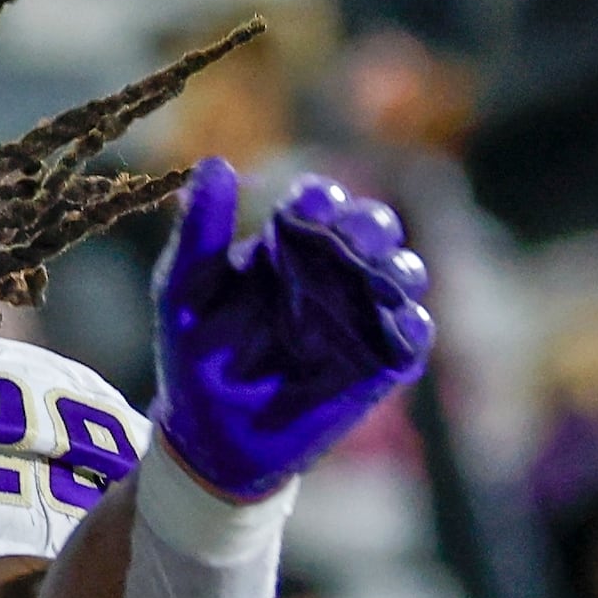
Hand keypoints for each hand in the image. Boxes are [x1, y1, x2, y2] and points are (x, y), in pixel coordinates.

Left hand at [148, 160, 433, 500]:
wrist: (210, 434)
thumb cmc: (192, 353)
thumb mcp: (183, 290)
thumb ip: (200, 231)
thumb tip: (215, 163)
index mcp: (287, 242)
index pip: (318, 202)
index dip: (320, 199)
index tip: (306, 209)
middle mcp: (331, 269)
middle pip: (371, 228)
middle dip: (369, 225)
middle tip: (353, 236)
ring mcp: (360, 313)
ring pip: (403, 274)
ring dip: (398, 268)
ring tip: (381, 278)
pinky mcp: (381, 361)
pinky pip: (414, 336)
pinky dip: (413, 325)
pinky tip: (397, 323)